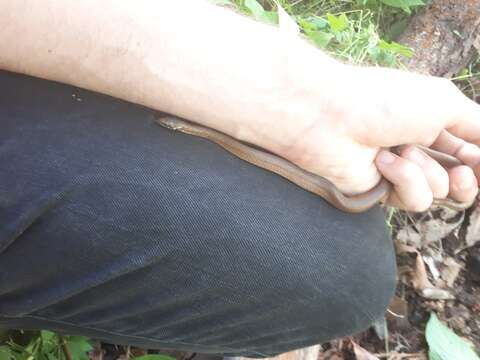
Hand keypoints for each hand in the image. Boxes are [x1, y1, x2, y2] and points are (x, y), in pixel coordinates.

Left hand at [259, 65, 479, 211]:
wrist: (330, 118)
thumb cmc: (385, 101)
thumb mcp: (444, 102)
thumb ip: (477, 125)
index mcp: (430, 120)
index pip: (467, 148)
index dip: (479, 160)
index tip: (477, 162)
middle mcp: (415, 146)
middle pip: (459, 178)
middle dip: (466, 178)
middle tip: (461, 173)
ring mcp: (397, 171)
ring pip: (439, 192)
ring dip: (427, 171)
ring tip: (401, 150)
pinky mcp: (380, 191)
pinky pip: (415, 200)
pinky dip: (405, 180)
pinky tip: (382, 162)